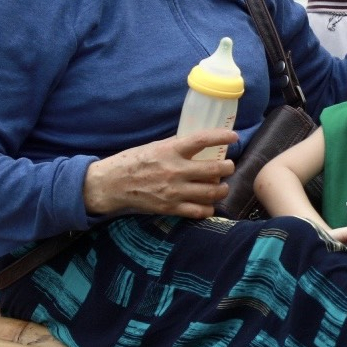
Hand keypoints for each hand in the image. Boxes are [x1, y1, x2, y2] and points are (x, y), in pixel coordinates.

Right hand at [83, 130, 235, 219]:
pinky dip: (209, 208)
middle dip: (228, 168)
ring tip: (222, 186)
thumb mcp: (155, 147)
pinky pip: (199, 211)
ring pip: (211, 192)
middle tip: (229, 167)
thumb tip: (198, 143)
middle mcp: (175, 170)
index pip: (202, 140)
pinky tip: (209, 203)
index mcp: (171, 150)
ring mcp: (174, 191)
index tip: (234, 136)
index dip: (221, 137)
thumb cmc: (133, 162)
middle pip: (214, 170)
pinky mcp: (171, 207)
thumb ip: (176, 146)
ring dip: (222, 189)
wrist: (113, 184)